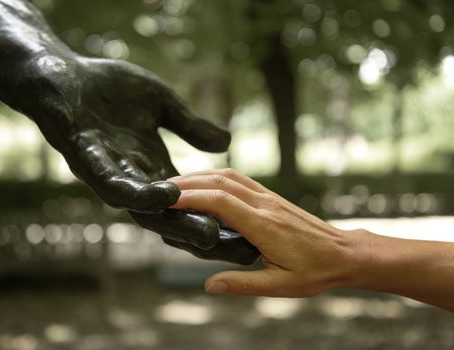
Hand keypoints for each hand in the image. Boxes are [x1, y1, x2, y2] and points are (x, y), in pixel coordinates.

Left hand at [19, 54, 250, 252]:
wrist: (59, 73)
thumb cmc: (109, 88)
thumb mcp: (162, 104)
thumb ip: (189, 125)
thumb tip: (226, 144)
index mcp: (151, 168)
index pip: (187, 201)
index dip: (216, 216)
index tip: (250, 231)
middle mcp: (133, 179)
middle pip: (170, 217)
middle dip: (202, 232)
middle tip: (239, 248)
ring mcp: (109, 173)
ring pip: (143, 209)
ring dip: (175, 222)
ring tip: (208, 233)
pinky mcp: (85, 159)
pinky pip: (113, 184)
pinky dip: (139, 193)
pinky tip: (167, 193)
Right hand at [170, 169, 355, 295]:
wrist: (345, 253)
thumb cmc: (315, 271)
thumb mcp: (279, 286)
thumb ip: (242, 284)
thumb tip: (209, 285)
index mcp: (263, 225)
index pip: (220, 202)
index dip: (191, 197)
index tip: (167, 199)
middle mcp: (264, 205)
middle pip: (220, 182)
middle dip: (188, 182)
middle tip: (162, 188)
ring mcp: (268, 197)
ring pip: (229, 175)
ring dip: (201, 175)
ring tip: (177, 183)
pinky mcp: (271, 197)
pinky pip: (239, 179)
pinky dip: (216, 177)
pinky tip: (205, 184)